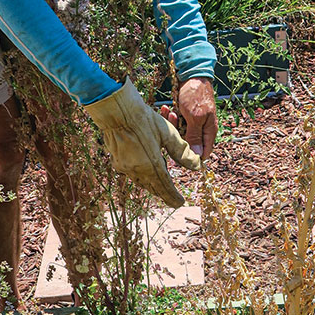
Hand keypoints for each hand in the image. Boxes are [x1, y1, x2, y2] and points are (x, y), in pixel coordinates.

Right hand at [83, 79, 199, 208]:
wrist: (117, 111)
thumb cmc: (145, 119)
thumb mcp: (168, 134)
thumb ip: (182, 152)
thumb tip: (197, 166)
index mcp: (152, 164)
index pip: (165, 187)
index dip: (173, 197)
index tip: (180, 203)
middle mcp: (137, 170)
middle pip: (153, 188)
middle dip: (164, 193)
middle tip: (172, 198)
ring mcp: (125, 168)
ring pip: (142, 182)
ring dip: (153, 185)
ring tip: (161, 186)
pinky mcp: (118, 163)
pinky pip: (133, 175)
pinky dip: (142, 176)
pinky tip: (146, 172)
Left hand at [161, 77, 216, 161]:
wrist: (191, 74)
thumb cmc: (196, 95)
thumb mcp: (195, 117)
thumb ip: (195, 136)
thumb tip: (198, 155)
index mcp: (209, 131)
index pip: (203, 152)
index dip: (192, 156)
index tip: (179, 153)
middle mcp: (201, 129)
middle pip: (188, 143)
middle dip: (178, 134)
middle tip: (175, 120)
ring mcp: (192, 122)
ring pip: (179, 132)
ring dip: (172, 123)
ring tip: (171, 111)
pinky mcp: (184, 115)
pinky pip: (175, 122)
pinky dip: (169, 116)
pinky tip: (166, 108)